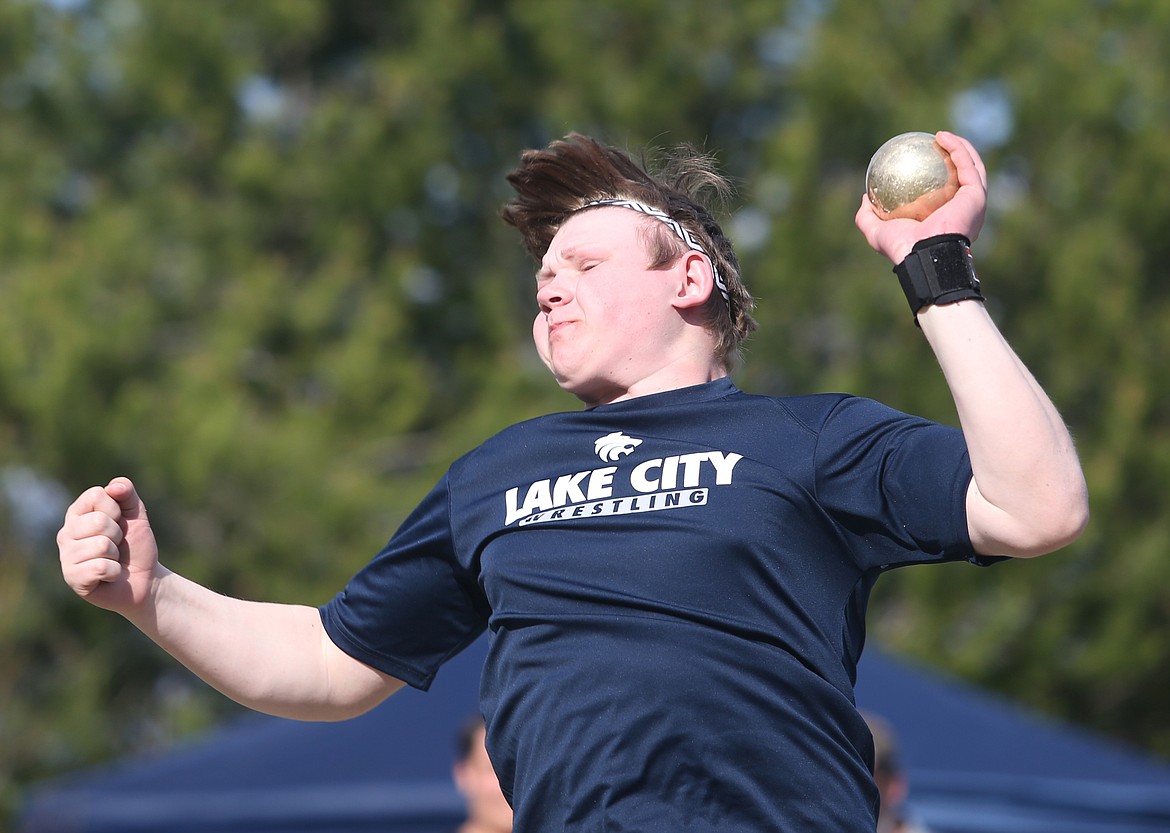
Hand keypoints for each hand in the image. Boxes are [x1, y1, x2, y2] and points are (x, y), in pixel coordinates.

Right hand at [58, 477, 159, 614]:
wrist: (145, 579)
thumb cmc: (136, 546)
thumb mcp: (136, 515)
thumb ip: (127, 494)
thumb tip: (114, 486)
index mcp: (78, 514)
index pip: (96, 495)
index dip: (116, 510)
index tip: (119, 523)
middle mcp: (66, 533)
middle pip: (98, 521)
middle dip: (117, 535)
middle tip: (117, 545)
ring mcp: (66, 557)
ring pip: (101, 545)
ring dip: (115, 555)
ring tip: (112, 561)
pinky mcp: (72, 578)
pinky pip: (100, 567)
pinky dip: (114, 572)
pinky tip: (108, 576)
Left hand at [855, 131, 988, 263]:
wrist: (921, 254)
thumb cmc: (901, 246)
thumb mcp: (876, 232)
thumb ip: (867, 217)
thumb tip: (865, 198)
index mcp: (945, 221)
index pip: (944, 193)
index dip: (937, 174)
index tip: (921, 159)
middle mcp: (963, 212)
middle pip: (962, 178)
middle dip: (954, 158)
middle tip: (935, 144)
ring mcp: (973, 203)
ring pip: (971, 166)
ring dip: (959, 147)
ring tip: (940, 135)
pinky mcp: (977, 195)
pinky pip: (968, 165)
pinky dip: (958, 148)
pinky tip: (942, 136)